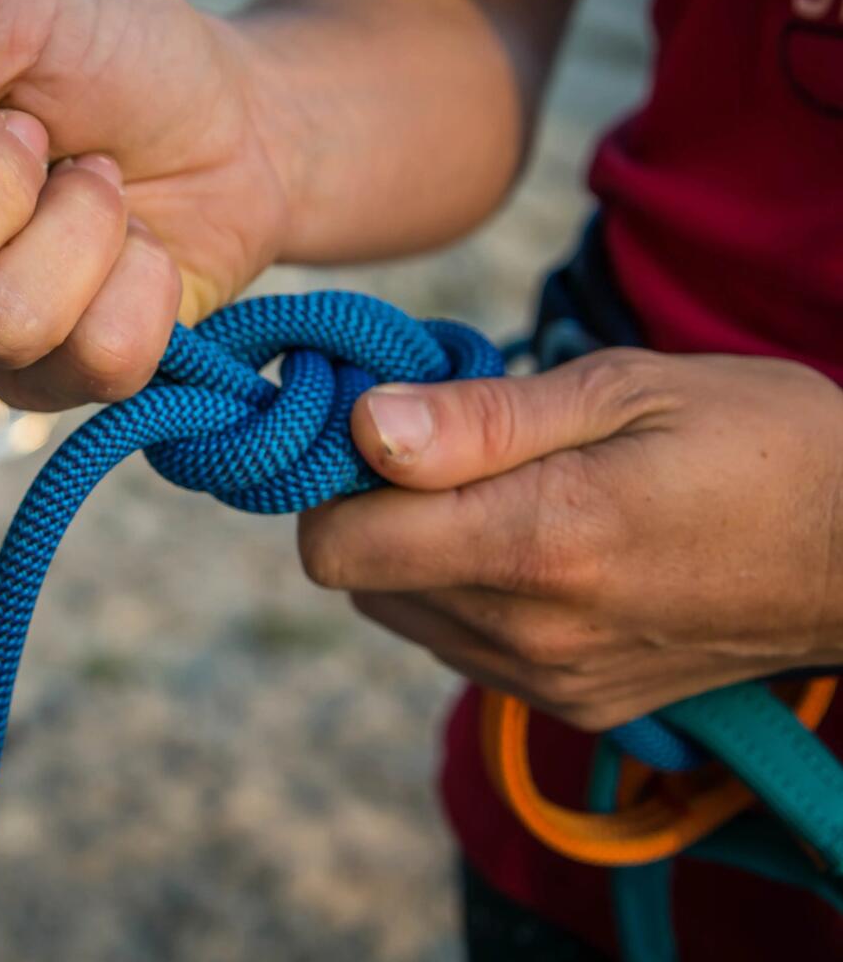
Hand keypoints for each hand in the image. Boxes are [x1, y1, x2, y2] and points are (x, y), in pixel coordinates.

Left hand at [298, 349, 842, 729]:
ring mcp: (553, 681)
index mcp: (539, 544)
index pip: (339, 544)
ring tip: (504, 487)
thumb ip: (480, 419)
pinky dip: (467, 590)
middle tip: (446, 441)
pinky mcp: (576, 703)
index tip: (378, 421)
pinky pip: (464, 644)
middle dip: (374, 505)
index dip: (334, 476)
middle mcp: (532, 634)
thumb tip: (362, 426)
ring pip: (407, 613)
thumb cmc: (758, 442)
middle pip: (361, 578)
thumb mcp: (623, 390)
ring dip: (419, 550)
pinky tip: (536, 540)